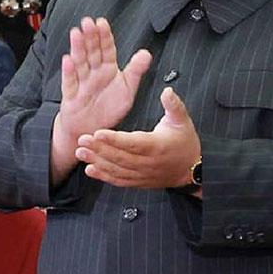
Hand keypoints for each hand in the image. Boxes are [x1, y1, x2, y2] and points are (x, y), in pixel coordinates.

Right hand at [49, 17, 152, 176]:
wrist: (91, 129)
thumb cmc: (109, 108)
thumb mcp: (127, 90)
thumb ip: (136, 71)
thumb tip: (146, 53)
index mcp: (108, 69)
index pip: (107, 49)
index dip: (104, 36)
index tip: (102, 22)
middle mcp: (94, 72)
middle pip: (92, 52)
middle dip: (90, 37)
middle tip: (88, 22)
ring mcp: (82, 82)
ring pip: (80, 62)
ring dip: (77, 48)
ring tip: (76, 33)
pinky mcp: (71, 95)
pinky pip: (70, 82)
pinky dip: (68, 71)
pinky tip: (67, 60)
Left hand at [77, 85, 200, 190]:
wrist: (192, 169)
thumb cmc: (185, 142)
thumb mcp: (183, 120)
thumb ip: (174, 105)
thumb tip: (167, 91)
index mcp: (156, 146)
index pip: (132, 143)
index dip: (114, 139)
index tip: (98, 132)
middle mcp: (147, 163)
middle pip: (120, 157)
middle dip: (99, 149)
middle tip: (82, 139)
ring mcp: (142, 175)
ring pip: (117, 170)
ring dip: (97, 162)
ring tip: (80, 152)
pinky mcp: (138, 182)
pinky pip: (119, 181)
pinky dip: (104, 176)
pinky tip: (90, 170)